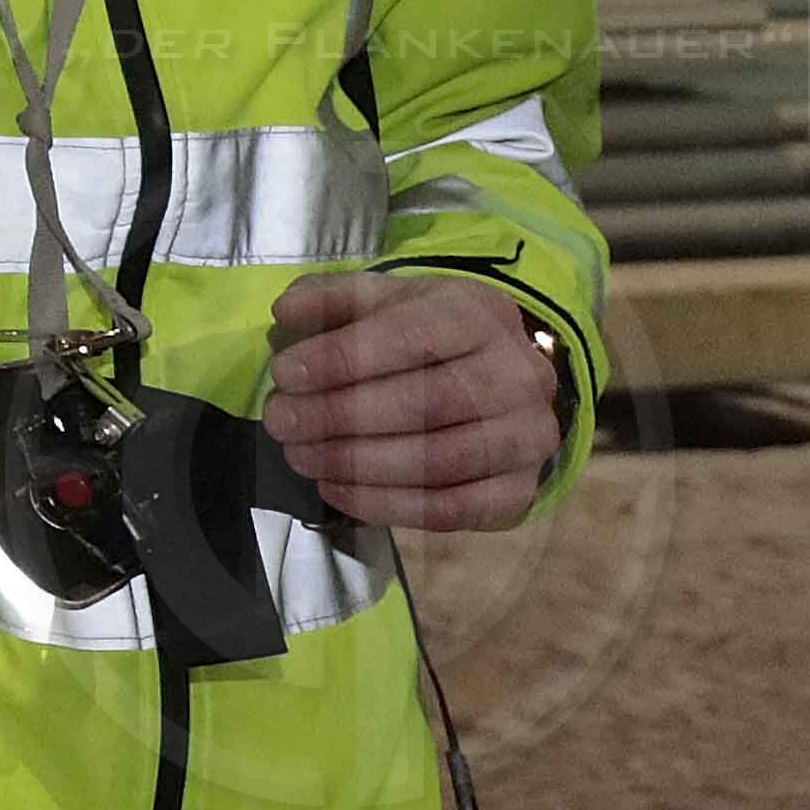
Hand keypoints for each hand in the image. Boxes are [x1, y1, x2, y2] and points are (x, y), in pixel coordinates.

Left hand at [262, 270, 562, 531]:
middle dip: (339, 416)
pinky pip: (452, 510)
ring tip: (300, 457)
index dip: (342, 358)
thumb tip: (286, 312)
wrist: (498, 377)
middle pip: (426, 403)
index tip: (283, 373)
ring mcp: (529, 437)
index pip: (410, 336)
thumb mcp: (384, 299)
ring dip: (357, 465)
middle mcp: (518, 375)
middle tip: (281, 422)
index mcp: (480, 315)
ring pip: (439, 461)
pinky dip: (387, 505)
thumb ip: (332, 300)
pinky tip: (336, 491)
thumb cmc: (426, 334)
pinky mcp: (520, 489)